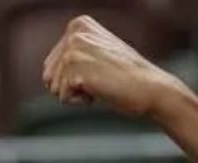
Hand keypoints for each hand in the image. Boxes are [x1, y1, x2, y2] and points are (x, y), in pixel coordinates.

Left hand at [42, 16, 183, 116]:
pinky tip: (100, 91)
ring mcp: (75, 50)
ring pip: (54, 88)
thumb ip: (74, 54)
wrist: (151, 88)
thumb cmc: (127, 76)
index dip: (71, 77)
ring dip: (76, 93)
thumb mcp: (97, 53)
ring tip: (101, 83)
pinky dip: (80, 101)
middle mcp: (74, 33)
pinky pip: (63, 98)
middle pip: (48, 76)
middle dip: (70, 86)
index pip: (50, 65)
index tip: (98, 70)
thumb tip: (46, 74)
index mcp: (78, 25)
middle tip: (99, 79)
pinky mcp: (77, 70)